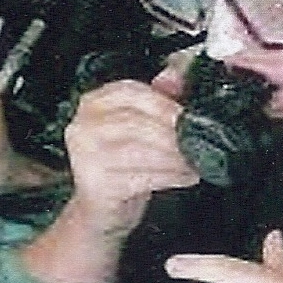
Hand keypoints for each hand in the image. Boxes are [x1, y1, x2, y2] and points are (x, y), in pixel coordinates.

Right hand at [61, 77, 198, 236]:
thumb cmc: (123, 165)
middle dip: (175, 134)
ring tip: (196, 162)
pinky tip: (186, 177)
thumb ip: (157, 97)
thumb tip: (178, 72)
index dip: (164, 102)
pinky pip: (143, 177)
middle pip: (137, 122)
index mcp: (91, 104)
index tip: (191, 115)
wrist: (100, 210)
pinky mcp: (97, 183)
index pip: (129, 91)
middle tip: (200, 143)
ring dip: (177, 158)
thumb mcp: (138, 127)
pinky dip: (171, 176)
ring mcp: (86, 156)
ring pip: (142, 150)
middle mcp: (82, 126)